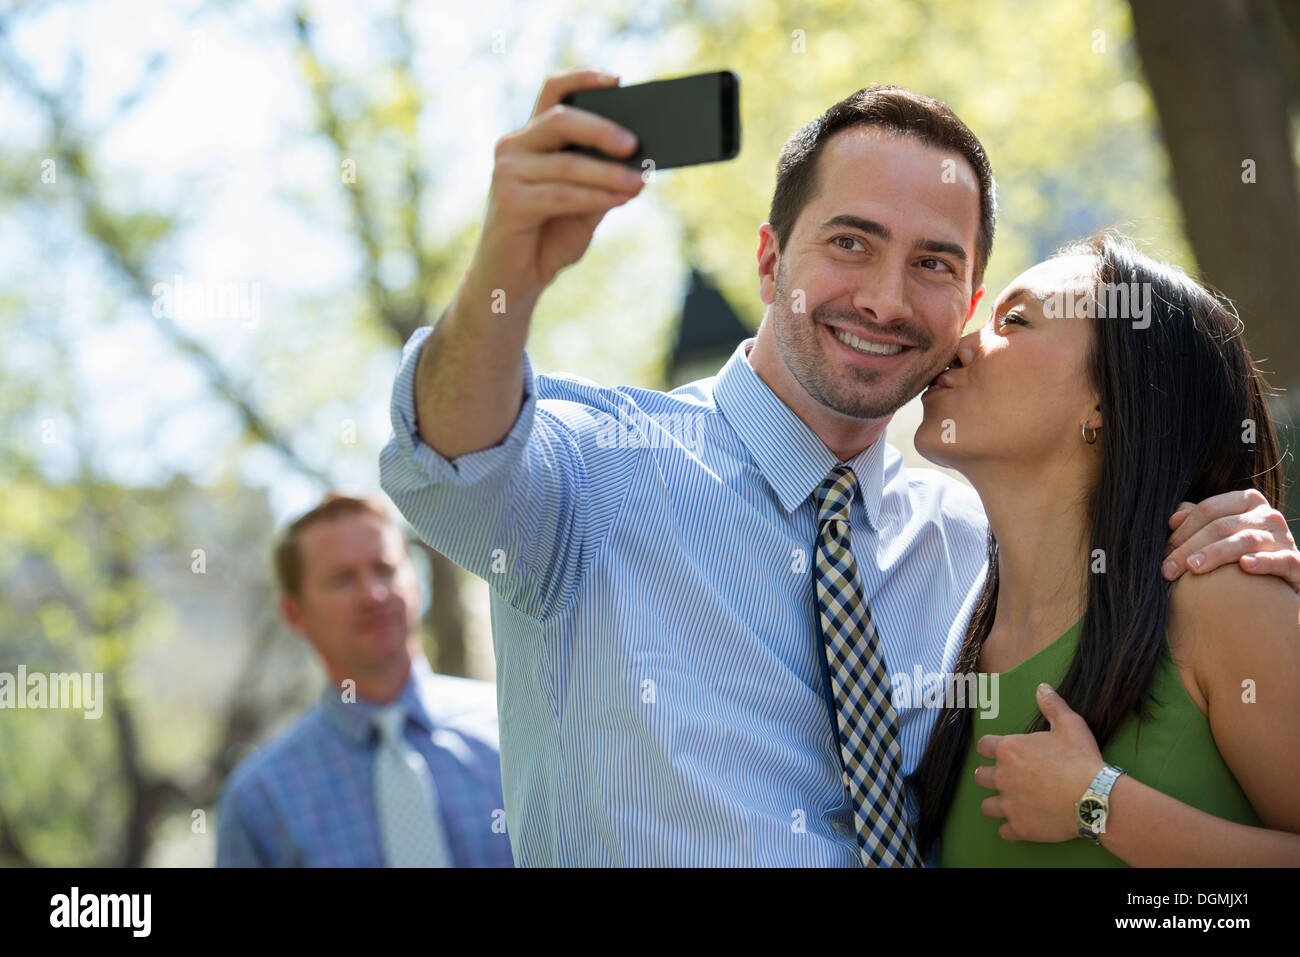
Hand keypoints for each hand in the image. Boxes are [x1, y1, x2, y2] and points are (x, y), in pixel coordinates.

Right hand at [470, 67, 645, 304]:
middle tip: (635, 144)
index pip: (553, 92)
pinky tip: (619, 199)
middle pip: (561, 119)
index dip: (582, 78)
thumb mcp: (584, 207)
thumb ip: (602, 182)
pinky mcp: (507, 201)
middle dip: (601, 129)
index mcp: (532, 139)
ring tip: (639, 182)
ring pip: (568, 164)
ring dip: (608, 174)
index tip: (617, 80)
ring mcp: (507, 173)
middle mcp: (514, 147)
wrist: (515, 282)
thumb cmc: (548, 239)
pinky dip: (594, 197)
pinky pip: (561, 194)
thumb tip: (638, 163)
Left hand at [974, 684, 1103, 842]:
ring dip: (998, 803)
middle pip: (981, 777)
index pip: (983, 747)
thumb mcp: (1070, 724)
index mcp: (1009, 750)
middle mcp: (1002, 777)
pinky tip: (1024, 822)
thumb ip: (1052, 705)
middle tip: (1011, 778)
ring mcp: (1009, 804)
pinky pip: (1004, 831)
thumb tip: (1042, 687)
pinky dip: (1012, 828)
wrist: (1096, 798)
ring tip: (1014, 802)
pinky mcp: (1019, 827)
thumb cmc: (1082, 759)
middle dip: (992, 776)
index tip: (1004, 753)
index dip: (993, 749)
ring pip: (987, 806)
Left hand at [1163, 489, 1299, 591]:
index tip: (1164, 551)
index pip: (1209, 509)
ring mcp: (1284, 538)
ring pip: (1246, 540)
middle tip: (1168, 569)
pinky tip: (1244, 566)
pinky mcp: (1297, 563)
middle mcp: (1268, 516)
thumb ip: (1197, 521)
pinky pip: (1281, 560)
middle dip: (1190, 547)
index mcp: (1247, 501)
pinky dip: (1263, 561)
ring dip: (1216, 553)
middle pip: (1221, 526)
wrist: (1278, 581)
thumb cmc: (1239, 554)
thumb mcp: (1219, 533)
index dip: (1183, 529)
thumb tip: (1173, 519)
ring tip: (1193, 568)